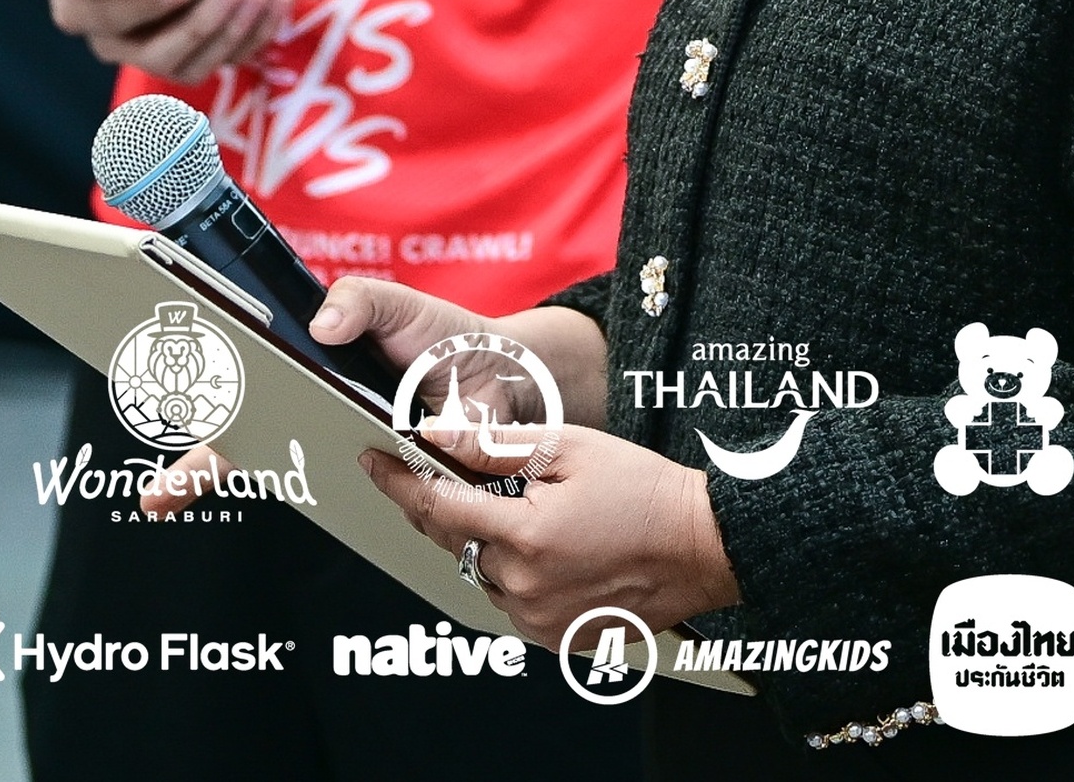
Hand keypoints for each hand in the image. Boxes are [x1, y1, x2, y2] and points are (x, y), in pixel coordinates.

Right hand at [11, 0, 283, 78]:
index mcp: (78, 12)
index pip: (111, 21)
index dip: (147, 8)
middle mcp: (115, 43)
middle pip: (162, 54)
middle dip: (206, 24)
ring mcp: (155, 49)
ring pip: (199, 61)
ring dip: (239, 31)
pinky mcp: (191, 45)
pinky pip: (226, 52)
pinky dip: (257, 32)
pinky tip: (280, 0)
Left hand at [358, 421, 741, 646]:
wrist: (702, 546)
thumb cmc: (644, 492)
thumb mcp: (571, 448)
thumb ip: (496, 446)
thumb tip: (435, 436)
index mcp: (525, 534)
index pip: (436, 506)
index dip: (397, 480)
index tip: (371, 460)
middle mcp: (523, 585)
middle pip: (454, 541)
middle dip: (445, 505)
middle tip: (453, 472)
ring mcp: (537, 618)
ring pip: (481, 570)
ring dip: (488, 540)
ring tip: (535, 512)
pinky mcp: (553, 637)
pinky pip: (512, 599)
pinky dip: (516, 572)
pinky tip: (552, 546)